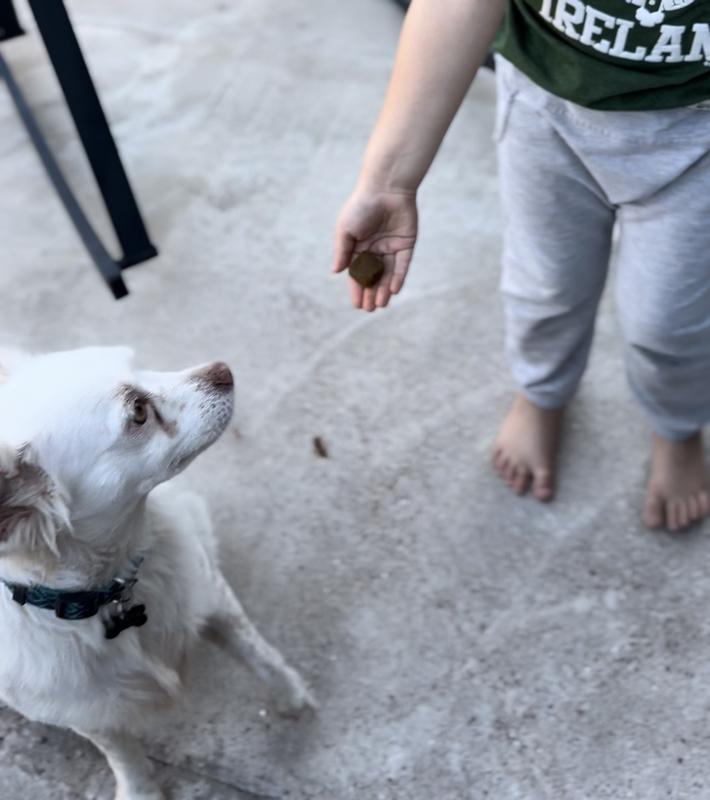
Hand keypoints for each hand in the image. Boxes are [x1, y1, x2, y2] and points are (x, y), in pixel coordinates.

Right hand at [332, 187, 417, 311]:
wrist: (385, 188)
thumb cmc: (361, 206)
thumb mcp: (345, 229)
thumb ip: (342, 251)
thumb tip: (336, 272)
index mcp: (358, 246)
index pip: (356, 273)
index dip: (356, 289)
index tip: (356, 305)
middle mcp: (374, 249)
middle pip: (372, 276)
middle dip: (370, 293)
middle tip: (370, 310)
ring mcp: (390, 247)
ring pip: (387, 274)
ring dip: (384, 289)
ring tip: (381, 305)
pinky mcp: (406, 244)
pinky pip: (402, 264)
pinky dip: (398, 277)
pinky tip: (393, 290)